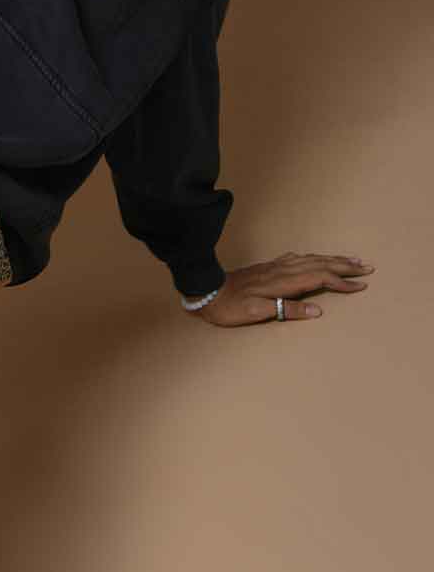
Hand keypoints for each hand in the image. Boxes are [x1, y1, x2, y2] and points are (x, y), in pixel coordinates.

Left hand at [189, 251, 374, 326]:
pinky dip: (314, 258)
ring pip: (310, 259)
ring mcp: (274, 267)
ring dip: (331, 259)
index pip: (319, 278)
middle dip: (344, 265)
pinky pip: (298, 259)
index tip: (361, 286)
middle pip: (319, 264)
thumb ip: (286, 310)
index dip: (341, 282)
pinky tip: (315, 259)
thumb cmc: (229, 307)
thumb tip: (317, 310)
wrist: (205, 290)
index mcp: (282, 282)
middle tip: (366, 266)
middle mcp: (281, 270)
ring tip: (350, 260)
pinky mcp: (268, 268)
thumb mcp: (255, 312)